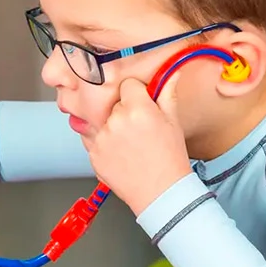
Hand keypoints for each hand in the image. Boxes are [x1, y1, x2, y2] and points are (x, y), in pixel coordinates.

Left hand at [83, 78, 193, 214]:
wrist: (161, 193)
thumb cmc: (170, 160)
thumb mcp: (173, 123)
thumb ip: (168, 94)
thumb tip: (172, 73)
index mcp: (137, 109)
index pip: (128, 85)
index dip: (137, 94)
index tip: (144, 104)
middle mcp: (115, 121)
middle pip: (115, 104)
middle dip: (126, 112)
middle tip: (141, 130)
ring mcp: (101, 139)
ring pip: (105, 121)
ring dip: (114, 128)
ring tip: (132, 145)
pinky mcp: (92, 154)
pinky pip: (95, 139)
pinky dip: (106, 144)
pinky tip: (122, 154)